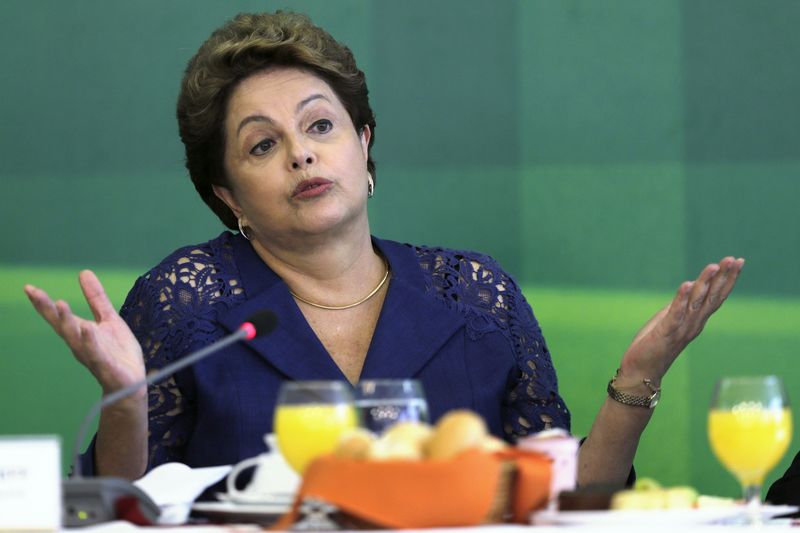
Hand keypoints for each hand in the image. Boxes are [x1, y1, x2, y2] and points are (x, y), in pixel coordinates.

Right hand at [24, 270, 144, 395]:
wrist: (132, 382)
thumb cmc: (118, 352)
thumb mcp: (109, 319)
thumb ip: (96, 299)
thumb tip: (83, 272)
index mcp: (80, 332)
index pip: (58, 316)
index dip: (43, 303)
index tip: (29, 288)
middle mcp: (80, 344)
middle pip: (61, 325)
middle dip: (48, 310)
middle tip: (35, 293)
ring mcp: (92, 355)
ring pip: (75, 338)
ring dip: (67, 322)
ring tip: (60, 303)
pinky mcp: (106, 365)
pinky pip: (96, 353)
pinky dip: (91, 341)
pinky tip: (87, 328)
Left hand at [618, 257, 744, 383]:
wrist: (641, 372)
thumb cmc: (654, 345)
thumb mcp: (669, 320)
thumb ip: (681, 306)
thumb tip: (690, 286)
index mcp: (696, 320)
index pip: (716, 297)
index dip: (727, 279)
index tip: (738, 261)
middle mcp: (693, 324)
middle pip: (712, 297)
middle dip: (723, 278)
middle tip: (734, 259)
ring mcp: (681, 329)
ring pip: (697, 303)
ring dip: (705, 284)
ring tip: (713, 266)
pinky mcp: (665, 333)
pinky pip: (675, 314)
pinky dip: (681, 299)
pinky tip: (686, 285)